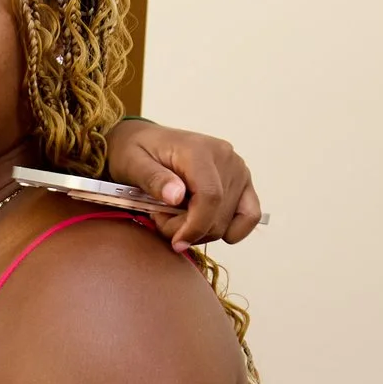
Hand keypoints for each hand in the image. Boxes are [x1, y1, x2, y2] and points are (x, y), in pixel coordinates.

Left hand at [105, 118, 262, 252]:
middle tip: (160, 219)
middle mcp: (226, 158)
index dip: (195, 226)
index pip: (210, 197)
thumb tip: (176, 196)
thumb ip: (153, 179)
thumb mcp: (132, 163)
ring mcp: (238, 170)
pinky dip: (229, 229)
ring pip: (230, 221)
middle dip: (189, 229)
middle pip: (219, 214)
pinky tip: (203, 227)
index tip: (176, 242)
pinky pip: (250, 216)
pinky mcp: (242, 182)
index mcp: (199, 150)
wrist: (144, 140)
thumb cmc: (135, 151)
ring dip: (201, 230)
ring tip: (174, 216)